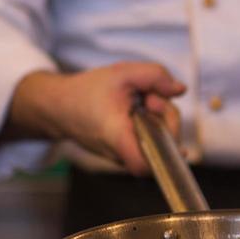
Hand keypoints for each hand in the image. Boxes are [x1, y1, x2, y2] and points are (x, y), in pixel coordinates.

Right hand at [7, 62, 185, 175]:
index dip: (165, 151)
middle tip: (150, 97)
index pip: (145, 165)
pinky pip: (148, 142)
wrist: (59, 106)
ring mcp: (123, 156)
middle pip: (160, 147)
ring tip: (142, 100)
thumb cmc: (86, 92)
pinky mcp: (124, 151)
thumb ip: (155, 76)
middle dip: (167, 117)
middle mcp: (120, 154)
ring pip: (156, 144)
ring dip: (159, 119)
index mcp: (117, 137)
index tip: (163, 123)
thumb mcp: (122, 73)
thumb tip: (180, 90)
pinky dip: (151, 124)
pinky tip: (141, 109)